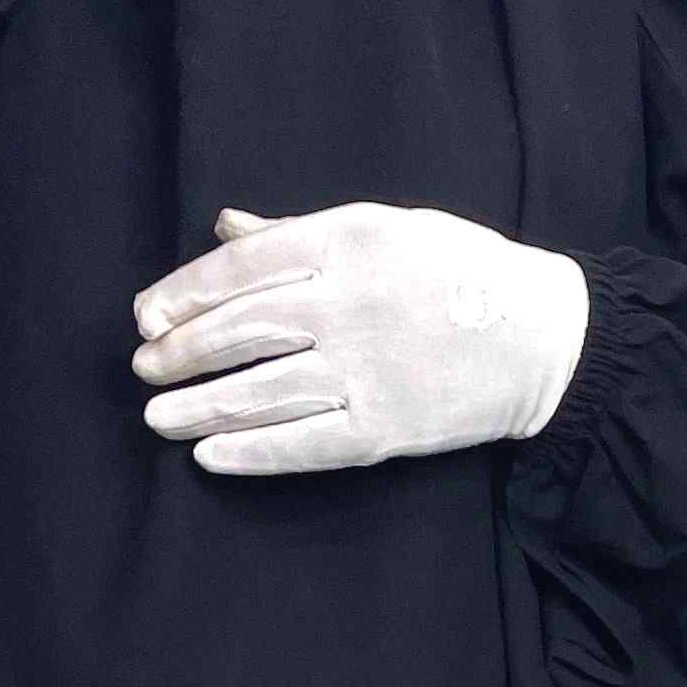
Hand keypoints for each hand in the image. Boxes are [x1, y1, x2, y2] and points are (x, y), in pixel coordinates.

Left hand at [131, 202, 588, 477]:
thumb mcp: (387, 228)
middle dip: (181, 352)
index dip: (184, 294)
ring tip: (156, 417)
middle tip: (142, 369)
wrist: (544, 339)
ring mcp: (365, 370)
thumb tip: (226, 229)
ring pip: (261, 390)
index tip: (147, 316)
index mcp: (347, 241)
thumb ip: (300, 234)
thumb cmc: (462, 274)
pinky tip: (209, 457)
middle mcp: (348, 304)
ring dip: (199, 406)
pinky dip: (251, 453)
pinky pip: (303, 444)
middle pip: (241, 331)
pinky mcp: (384, 428)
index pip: (242, 268)